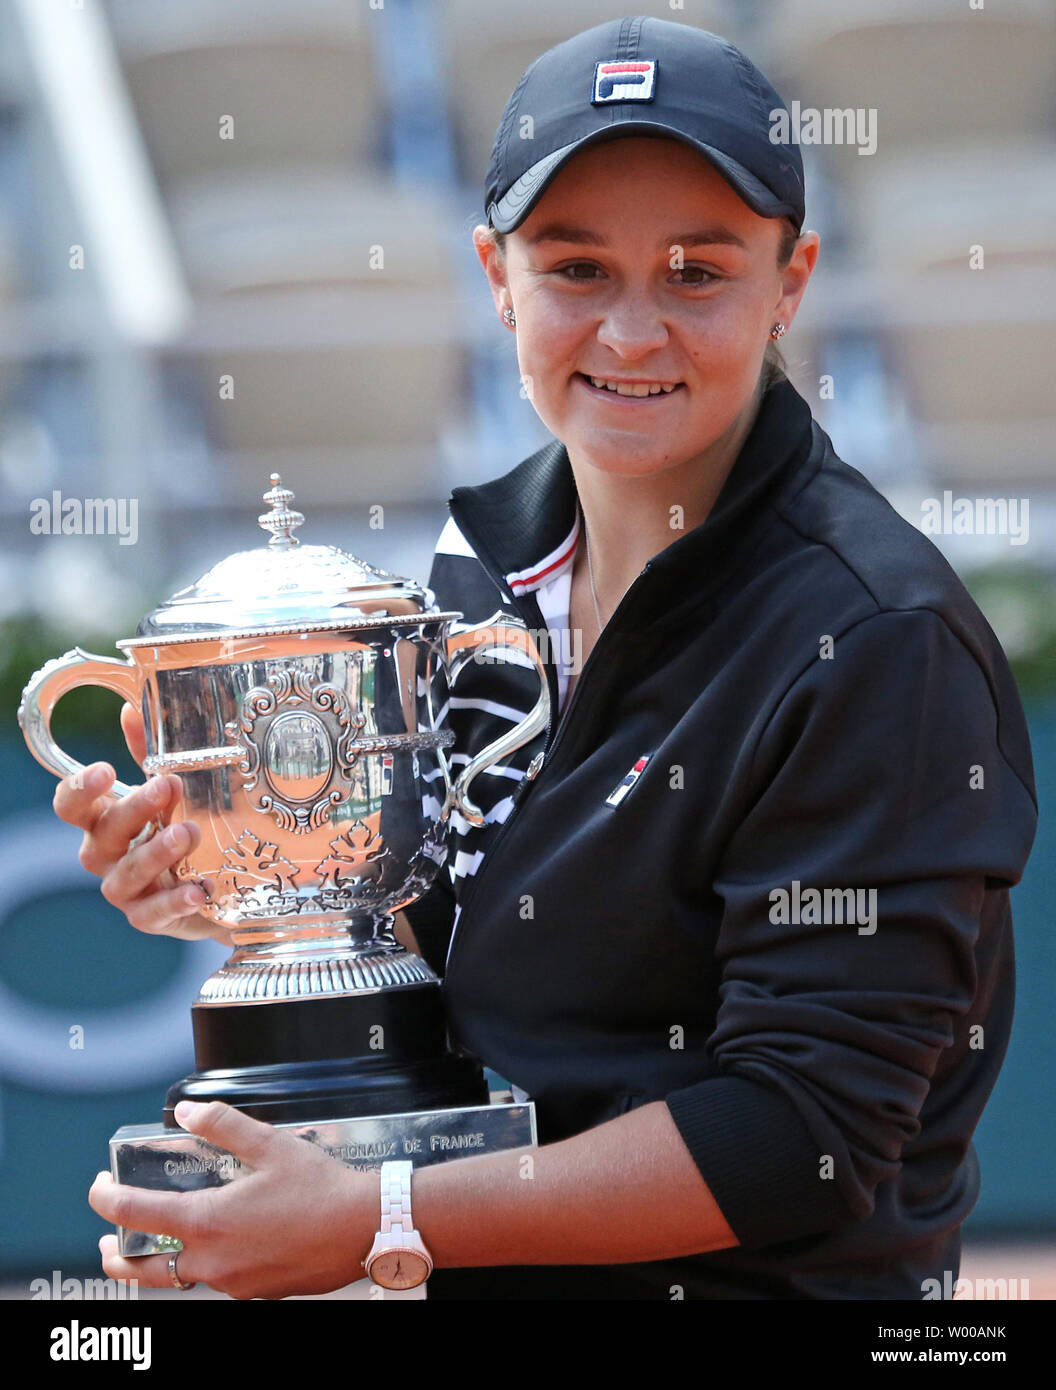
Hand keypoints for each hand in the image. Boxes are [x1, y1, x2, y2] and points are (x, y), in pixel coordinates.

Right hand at [52, 703, 220, 941]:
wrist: (216, 887)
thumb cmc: (178, 830)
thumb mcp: (169, 792)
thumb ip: (149, 754)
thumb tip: (132, 708)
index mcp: (104, 819)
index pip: (72, 804)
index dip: (80, 788)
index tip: (105, 770)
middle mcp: (106, 854)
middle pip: (103, 834)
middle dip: (133, 809)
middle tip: (166, 786)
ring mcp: (125, 889)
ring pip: (126, 874)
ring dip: (155, 853)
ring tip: (188, 833)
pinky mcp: (148, 918)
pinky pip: (152, 914)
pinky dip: (174, 902)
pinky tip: (199, 890)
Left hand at [89, 1100, 376, 1298]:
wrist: (364, 1229)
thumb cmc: (322, 1189)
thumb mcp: (269, 1144)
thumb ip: (223, 1125)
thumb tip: (190, 1109)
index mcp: (208, 1222)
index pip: (136, 1214)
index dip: (107, 1198)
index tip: (100, 1187)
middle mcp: (214, 1260)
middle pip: (145, 1269)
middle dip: (118, 1257)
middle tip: (108, 1244)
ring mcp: (233, 1281)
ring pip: (182, 1277)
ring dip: (163, 1261)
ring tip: (162, 1244)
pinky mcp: (256, 1291)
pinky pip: (218, 1279)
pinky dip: (206, 1263)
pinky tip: (223, 1243)